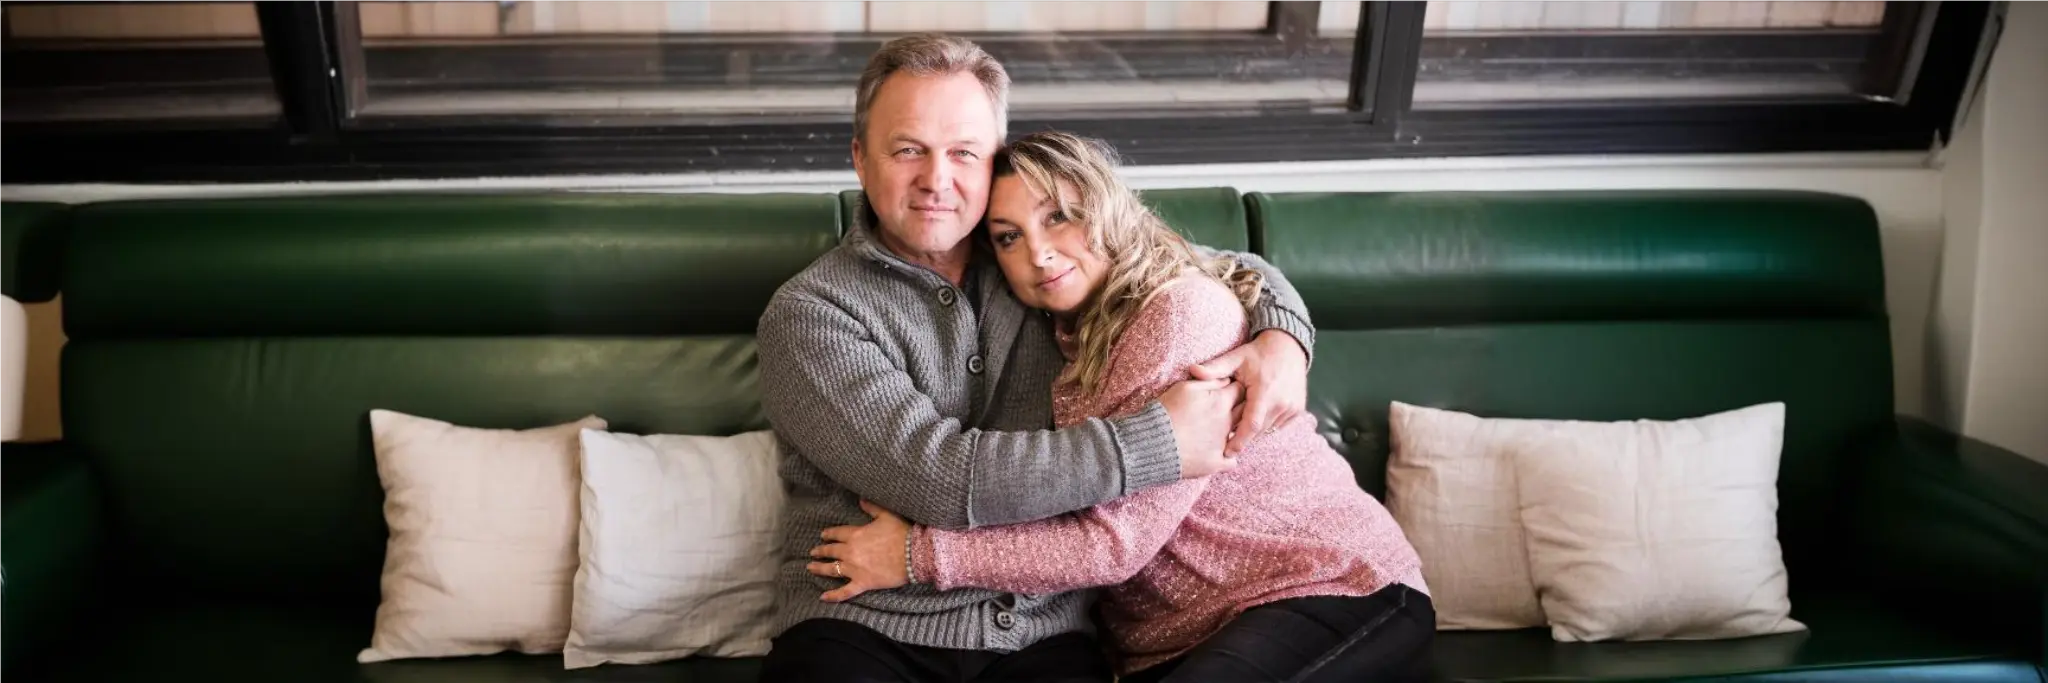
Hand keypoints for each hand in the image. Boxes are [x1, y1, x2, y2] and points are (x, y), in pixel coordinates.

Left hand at [807, 500, 911, 602]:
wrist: (914, 555)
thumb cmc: (902, 534)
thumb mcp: (886, 515)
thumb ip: (872, 507)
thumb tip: (861, 499)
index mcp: (855, 535)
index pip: (837, 533)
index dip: (828, 534)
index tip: (823, 536)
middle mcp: (851, 552)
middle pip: (831, 551)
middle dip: (821, 551)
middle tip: (813, 552)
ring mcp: (855, 569)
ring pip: (832, 570)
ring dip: (819, 568)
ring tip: (811, 568)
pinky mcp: (862, 583)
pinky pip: (844, 592)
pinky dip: (833, 596)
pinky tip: (823, 597)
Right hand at [1158, 376, 1240, 478]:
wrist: (1152, 443)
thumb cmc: (1165, 412)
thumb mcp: (1184, 388)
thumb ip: (1208, 381)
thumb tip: (1225, 380)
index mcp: (1220, 402)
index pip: (1240, 391)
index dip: (1235, 390)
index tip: (1227, 393)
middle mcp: (1227, 422)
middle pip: (1244, 413)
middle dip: (1239, 410)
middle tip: (1222, 412)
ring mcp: (1223, 444)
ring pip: (1239, 437)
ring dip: (1234, 434)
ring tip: (1213, 433)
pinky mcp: (1216, 463)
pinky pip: (1232, 460)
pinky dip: (1226, 456)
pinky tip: (1215, 452)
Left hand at [1190, 330, 1308, 453]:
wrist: (1288, 346)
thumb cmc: (1257, 354)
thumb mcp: (1235, 358)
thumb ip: (1214, 368)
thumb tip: (1192, 370)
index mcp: (1265, 391)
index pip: (1251, 424)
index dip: (1239, 441)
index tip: (1227, 453)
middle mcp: (1282, 402)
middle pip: (1259, 431)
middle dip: (1243, 437)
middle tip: (1227, 442)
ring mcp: (1292, 407)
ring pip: (1269, 430)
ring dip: (1255, 432)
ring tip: (1240, 429)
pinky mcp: (1297, 409)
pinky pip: (1279, 425)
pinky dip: (1266, 426)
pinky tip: (1255, 419)